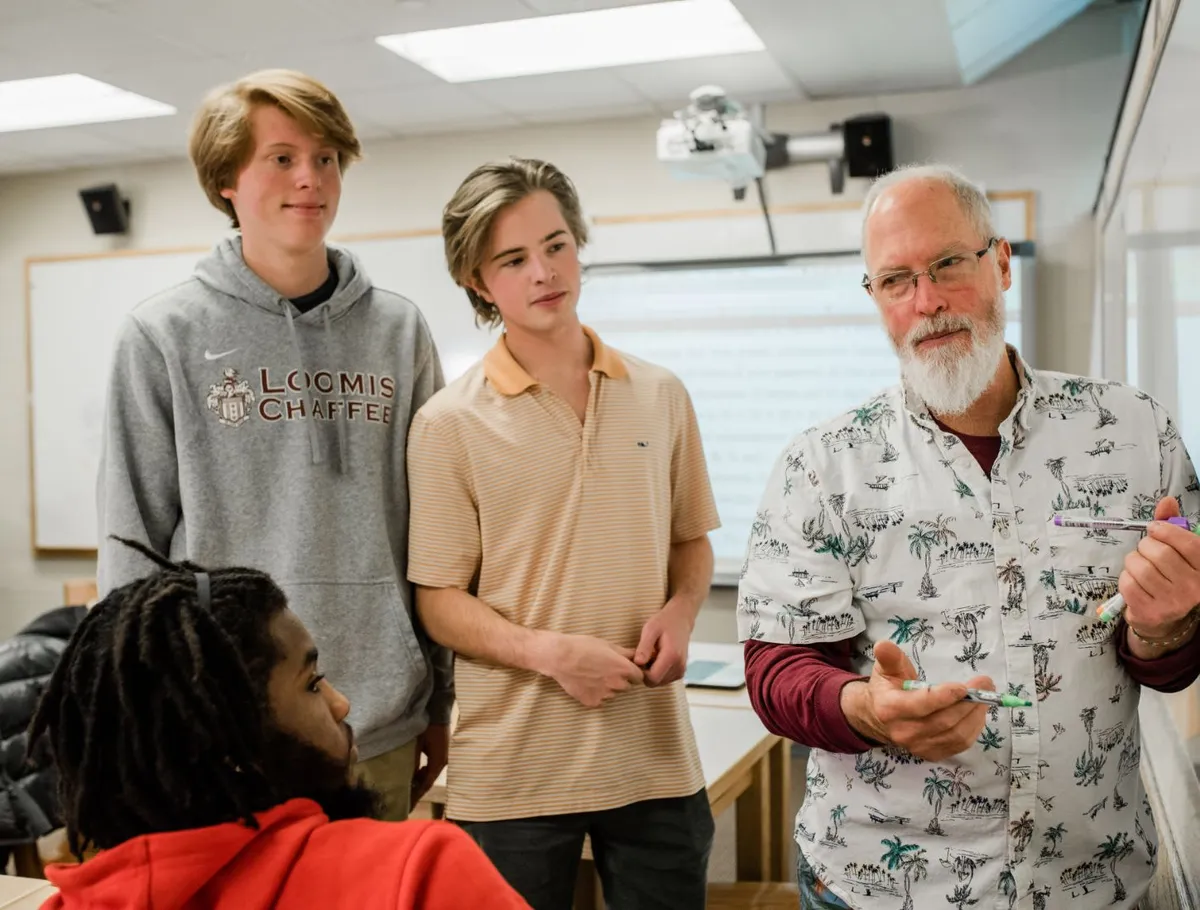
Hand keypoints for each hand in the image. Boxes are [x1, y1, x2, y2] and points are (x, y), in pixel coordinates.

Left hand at [411, 723, 448, 804]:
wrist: (437, 710)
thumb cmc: (426, 726)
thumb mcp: (417, 744)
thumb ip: (413, 762)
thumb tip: (408, 778)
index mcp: (438, 761)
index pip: (427, 783)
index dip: (417, 794)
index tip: (408, 805)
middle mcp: (443, 761)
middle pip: (429, 780)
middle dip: (418, 789)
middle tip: (407, 800)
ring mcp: (444, 756)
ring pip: (431, 774)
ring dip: (421, 780)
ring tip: (409, 788)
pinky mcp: (442, 752)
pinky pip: (433, 767)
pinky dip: (424, 772)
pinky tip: (417, 773)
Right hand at [540, 633, 643, 706]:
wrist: (560, 657)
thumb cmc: (583, 646)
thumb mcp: (607, 644)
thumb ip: (626, 653)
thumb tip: (637, 655)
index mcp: (624, 669)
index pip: (639, 677)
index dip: (632, 672)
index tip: (624, 668)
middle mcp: (618, 684)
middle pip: (627, 686)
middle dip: (620, 680)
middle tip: (606, 671)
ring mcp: (605, 695)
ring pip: (613, 694)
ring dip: (608, 688)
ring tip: (593, 676)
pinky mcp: (592, 702)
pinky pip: (600, 701)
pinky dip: (596, 695)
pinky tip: (586, 684)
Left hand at [635, 600, 693, 686]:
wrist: (681, 619)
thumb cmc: (664, 622)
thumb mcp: (650, 630)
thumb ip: (644, 647)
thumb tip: (637, 663)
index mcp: (672, 656)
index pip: (652, 679)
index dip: (641, 672)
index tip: (638, 659)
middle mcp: (679, 666)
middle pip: (655, 682)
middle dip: (646, 672)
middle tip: (644, 655)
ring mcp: (681, 670)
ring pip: (659, 682)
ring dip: (652, 672)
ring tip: (651, 655)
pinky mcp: (681, 672)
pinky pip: (664, 679)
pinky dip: (658, 672)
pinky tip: (657, 659)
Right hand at [841, 640, 992, 761]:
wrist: (878, 718)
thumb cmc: (887, 689)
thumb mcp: (885, 669)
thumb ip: (889, 657)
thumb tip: (884, 645)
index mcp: (890, 709)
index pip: (922, 705)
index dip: (945, 696)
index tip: (964, 686)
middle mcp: (904, 732)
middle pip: (944, 720)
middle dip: (969, 702)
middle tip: (986, 684)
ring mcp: (919, 747)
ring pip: (956, 734)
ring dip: (976, 715)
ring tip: (985, 697)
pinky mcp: (932, 754)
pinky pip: (960, 744)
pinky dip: (974, 728)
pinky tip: (977, 712)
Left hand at [1120, 497, 1199, 640]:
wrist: (1162, 614)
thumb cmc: (1170, 574)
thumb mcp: (1177, 549)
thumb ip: (1172, 524)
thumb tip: (1167, 501)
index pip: (1187, 543)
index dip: (1165, 530)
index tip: (1154, 528)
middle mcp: (1193, 588)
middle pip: (1160, 553)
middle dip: (1145, 545)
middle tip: (1146, 549)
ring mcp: (1173, 602)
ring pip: (1141, 567)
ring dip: (1133, 561)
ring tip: (1139, 565)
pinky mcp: (1150, 612)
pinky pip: (1128, 583)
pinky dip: (1125, 577)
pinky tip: (1134, 580)